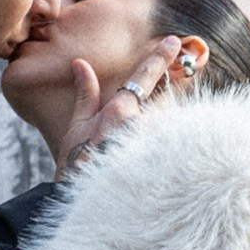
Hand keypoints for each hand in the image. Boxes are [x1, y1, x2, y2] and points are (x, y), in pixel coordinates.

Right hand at [45, 36, 185, 177]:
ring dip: (161, 129)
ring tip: (139, 147)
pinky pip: (172, 143)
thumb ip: (85, 95)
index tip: (173, 42)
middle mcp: (144, 124)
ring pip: (169, 122)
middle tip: (149, 115)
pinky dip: (167, 146)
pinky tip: (154, 162)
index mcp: (120, 112)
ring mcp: (158, 143)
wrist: (91, 207)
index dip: (160, 57)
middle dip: (162, 102)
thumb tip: (81, 65)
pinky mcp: (168, 161)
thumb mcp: (75, 129)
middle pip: (165, 99)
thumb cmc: (77, 168)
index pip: (146, 75)